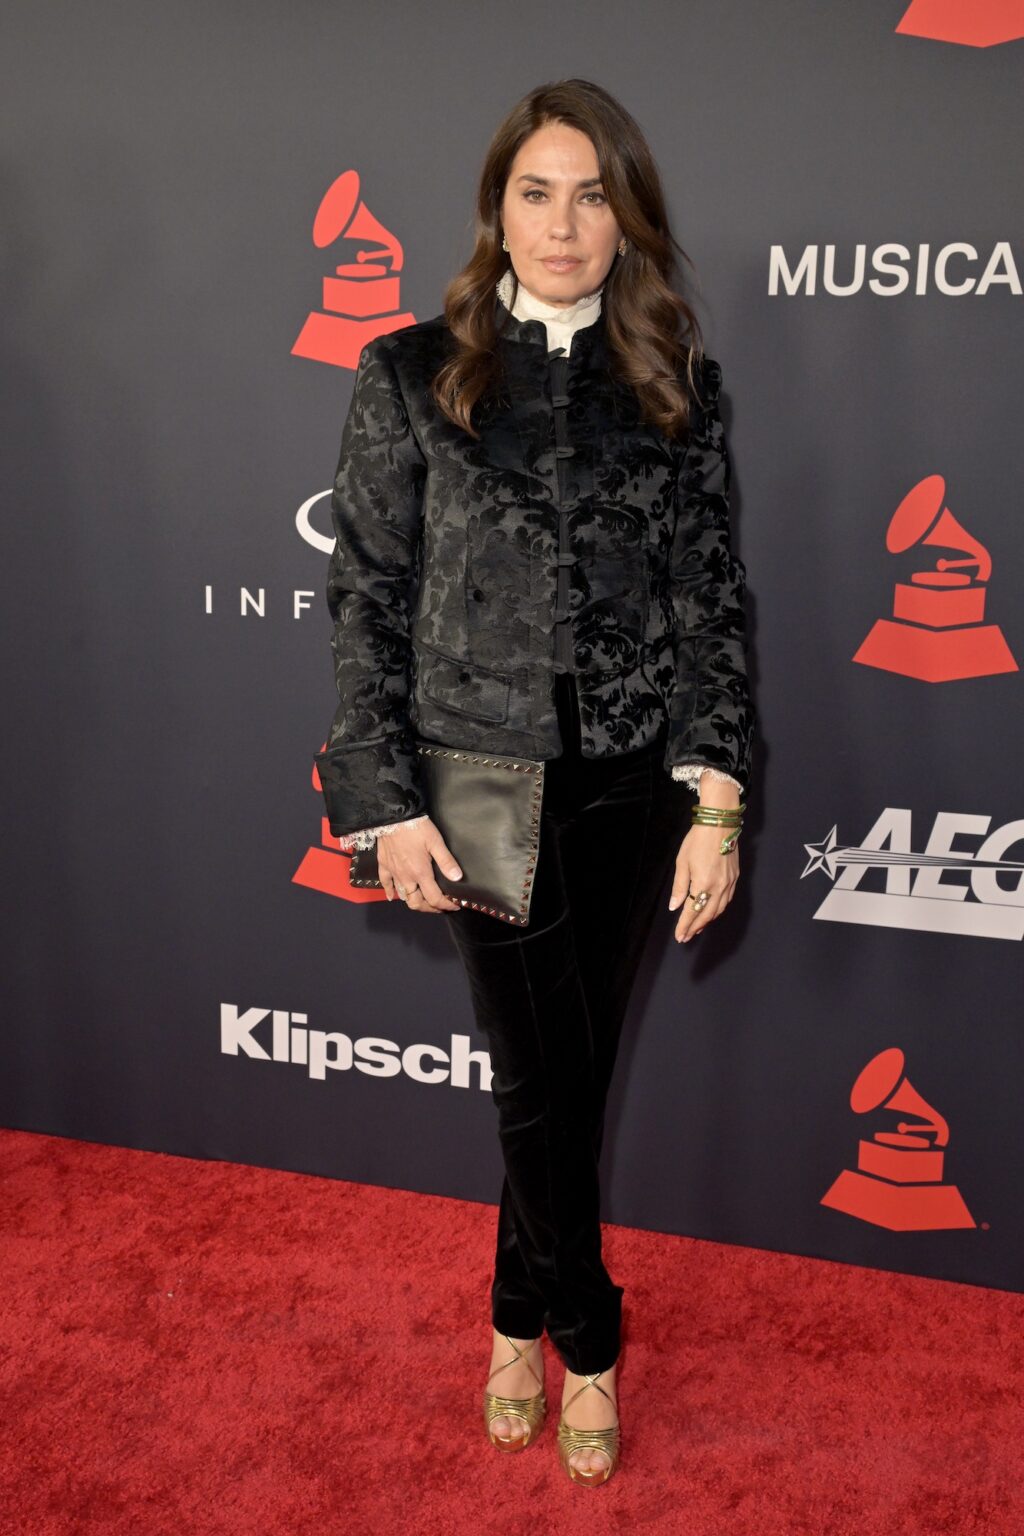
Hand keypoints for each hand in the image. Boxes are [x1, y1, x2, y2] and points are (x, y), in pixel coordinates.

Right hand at [376, 816, 463, 913]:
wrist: (393, 816)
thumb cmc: (415, 827)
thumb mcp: (436, 842)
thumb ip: (446, 861)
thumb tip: (458, 877)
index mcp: (421, 873)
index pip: (434, 898)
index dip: (446, 905)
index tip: (454, 906)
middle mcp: (406, 877)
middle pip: (417, 903)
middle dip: (429, 908)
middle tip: (439, 906)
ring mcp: (393, 873)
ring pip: (403, 896)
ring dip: (414, 901)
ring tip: (423, 900)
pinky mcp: (384, 865)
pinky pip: (385, 884)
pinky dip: (390, 892)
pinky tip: (393, 896)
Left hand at [668, 824, 739, 942]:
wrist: (720, 824)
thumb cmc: (697, 841)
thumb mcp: (682, 863)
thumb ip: (679, 887)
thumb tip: (675, 907)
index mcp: (703, 884)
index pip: (692, 911)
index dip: (685, 925)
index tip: (679, 936)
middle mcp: (719, 887)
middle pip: (706, 914)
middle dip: (695, 928)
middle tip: (685, 937)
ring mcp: (729, 884)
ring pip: (718, 910)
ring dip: (707, 921)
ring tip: (696, 928)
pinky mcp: (735, 878)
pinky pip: (726, 901)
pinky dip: (717, 911)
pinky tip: (711, 912)